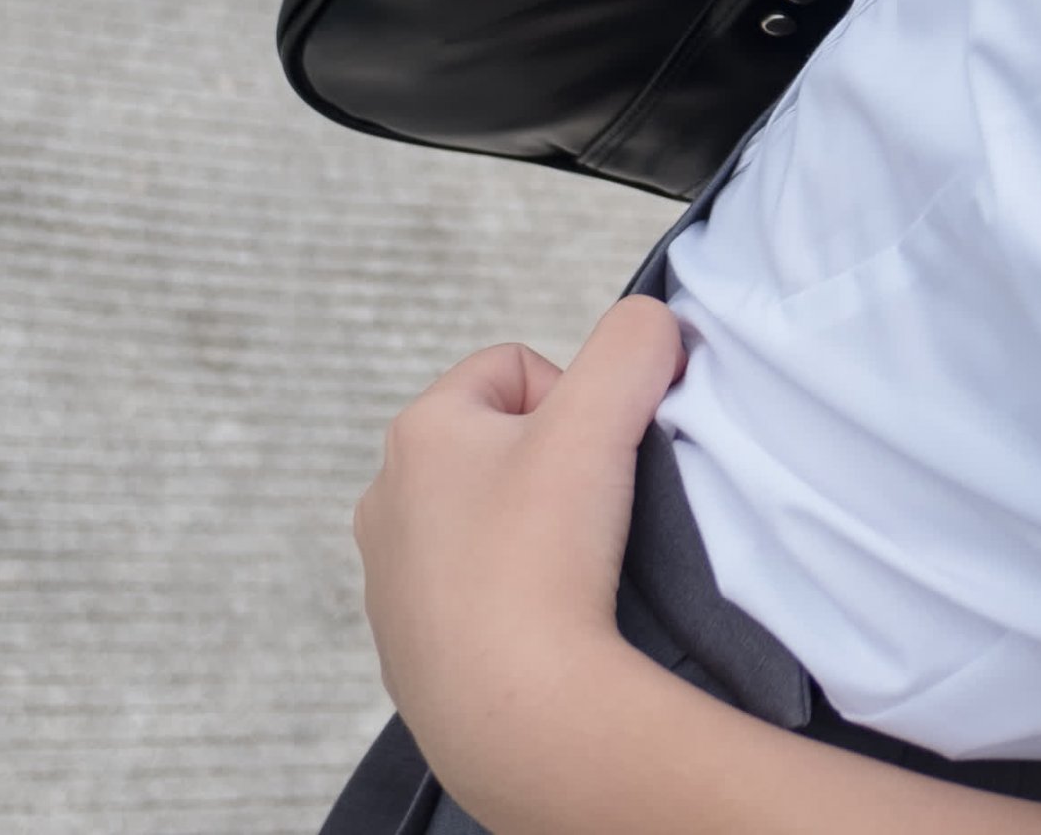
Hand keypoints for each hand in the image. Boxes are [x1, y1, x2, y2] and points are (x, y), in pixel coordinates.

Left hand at [354, 295, 688, 804]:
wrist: (515, 714)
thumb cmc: (542, 560)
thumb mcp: (600, 419)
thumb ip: (634, 343)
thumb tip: (653, 326)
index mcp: (420, 431)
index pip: (516, 366)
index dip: (578, 399)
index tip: (599, 459)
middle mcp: (387, 497)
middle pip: (501, 442)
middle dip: (554, 467)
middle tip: (590, 516)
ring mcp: (391, 577)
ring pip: (488, 517)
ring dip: (533, 531)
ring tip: (570, 574)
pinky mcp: (409, 644)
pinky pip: (475, 591)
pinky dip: (515, 596)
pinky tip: (545, 622)